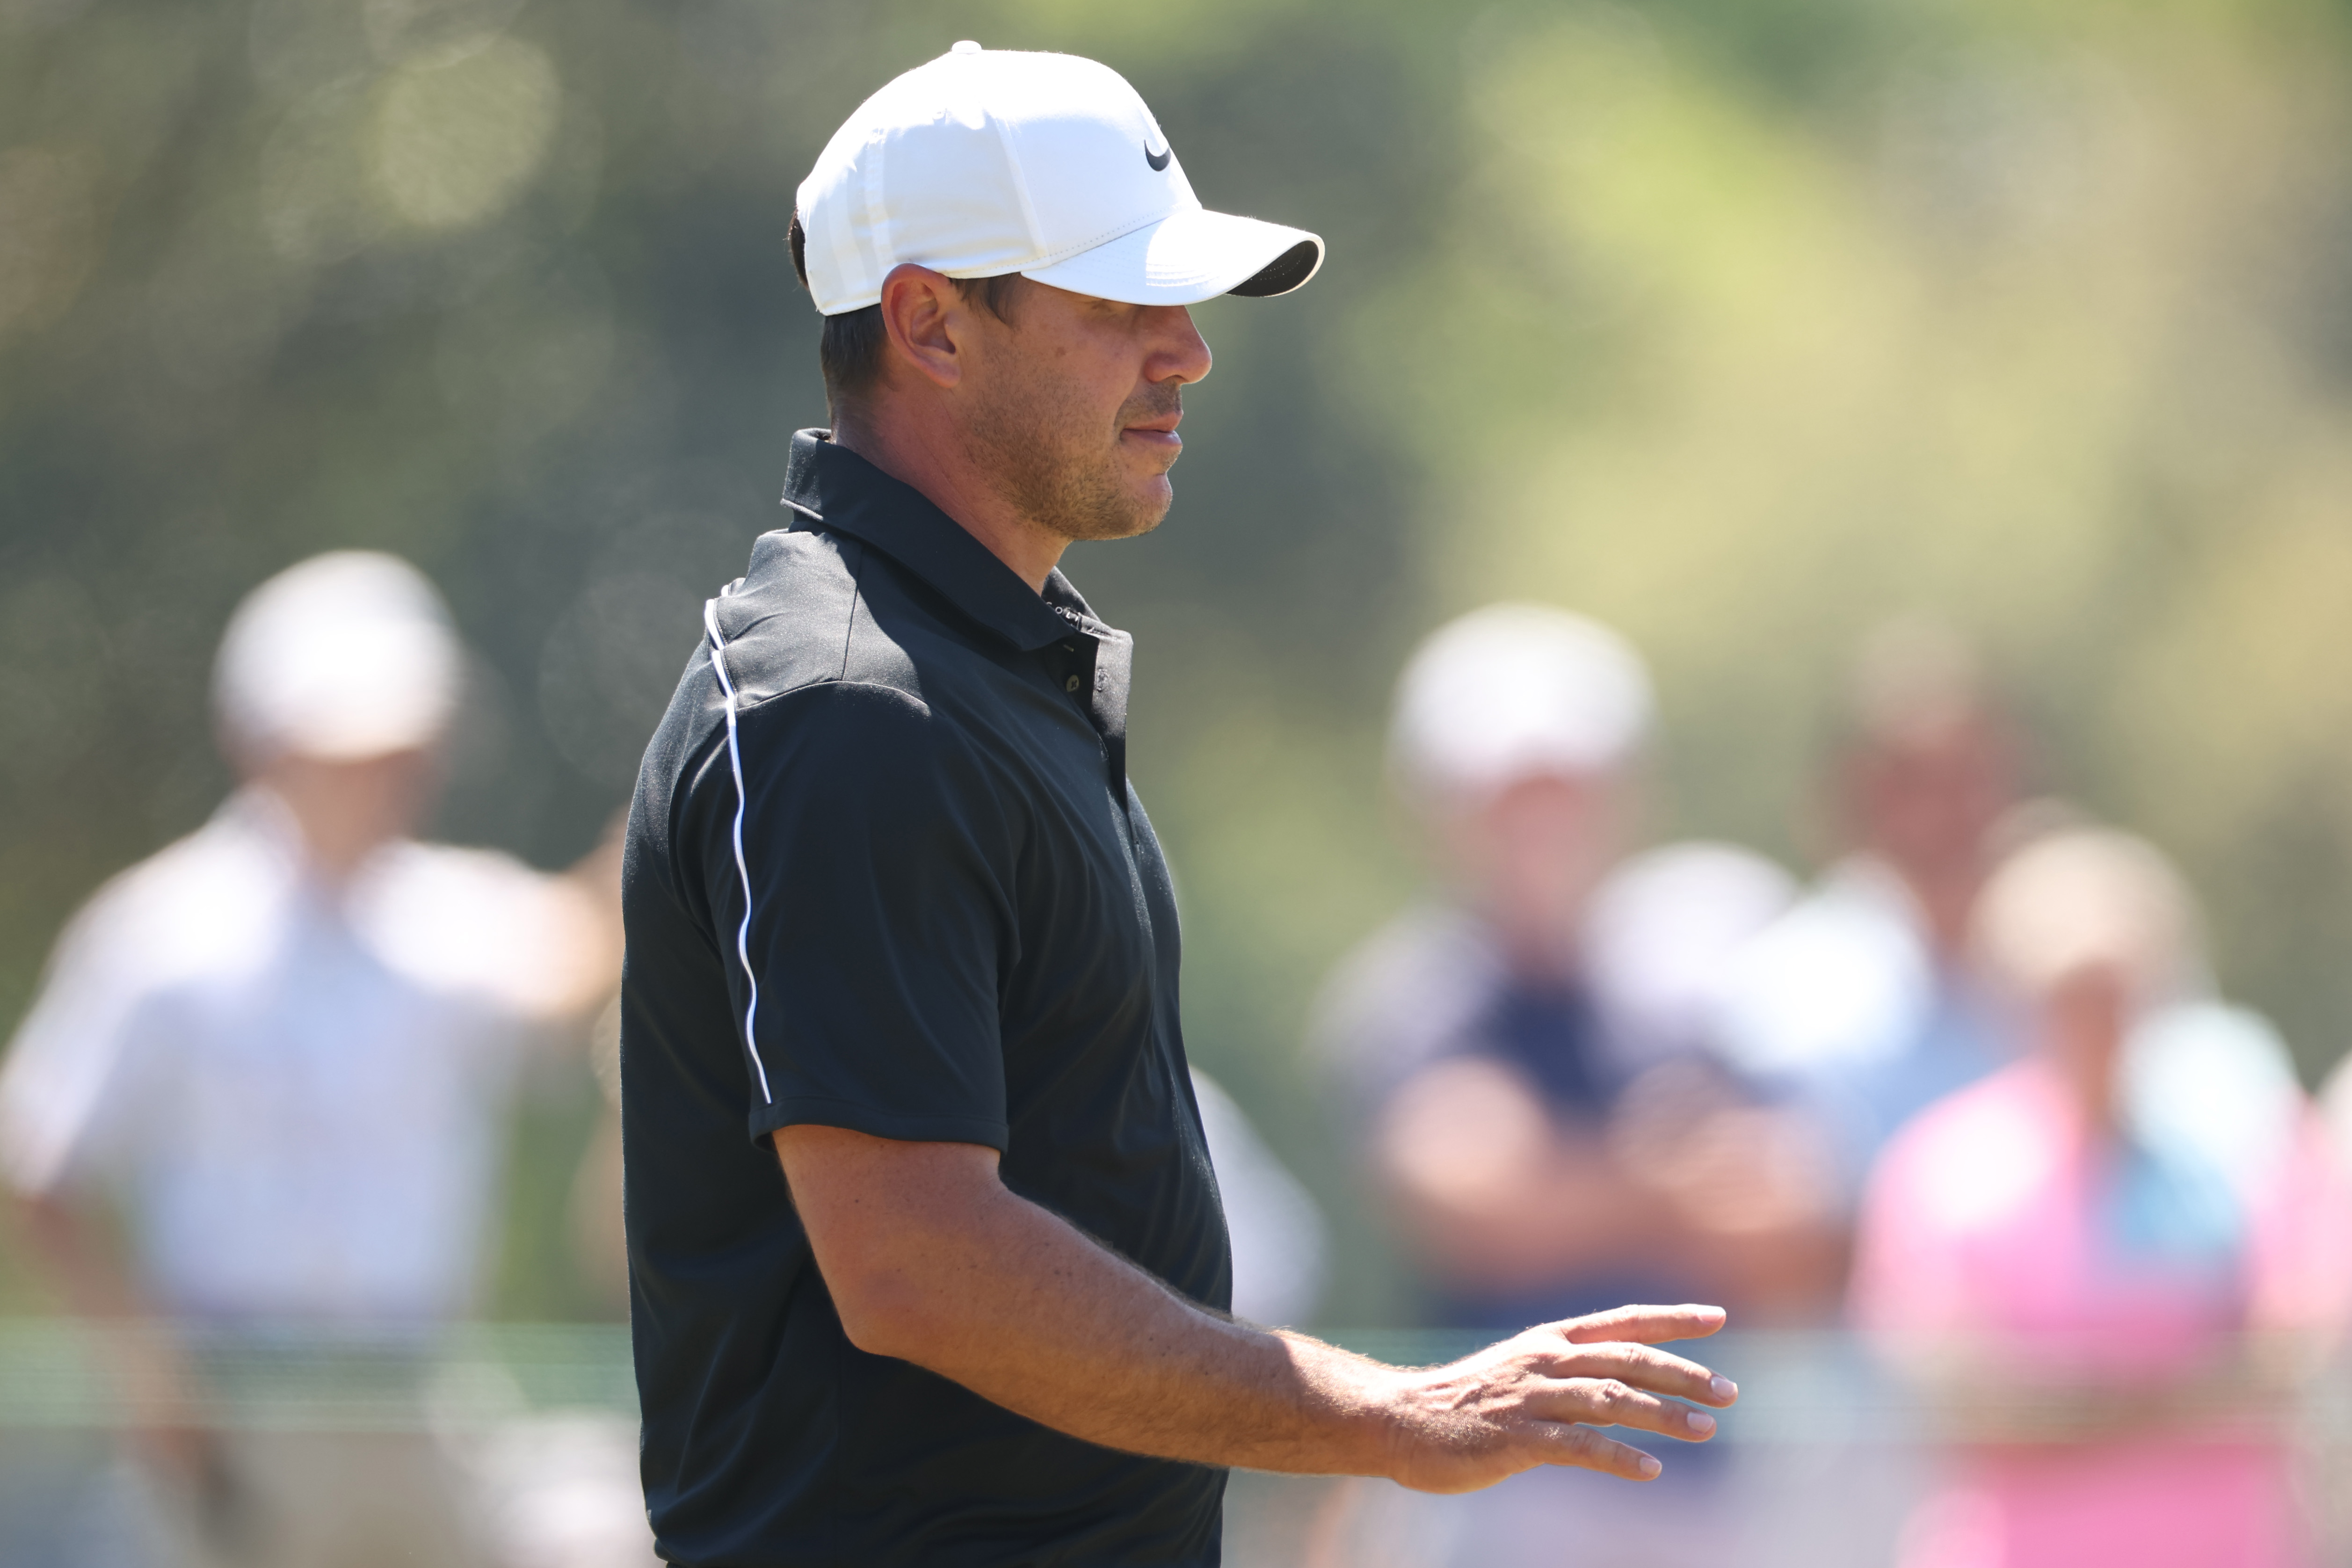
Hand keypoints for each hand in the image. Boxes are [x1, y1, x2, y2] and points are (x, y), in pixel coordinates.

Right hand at [1375, 1304, 1736, 1492]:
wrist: (1398, 1419)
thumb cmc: (1463, 1402)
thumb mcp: (1519, 1371)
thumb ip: (1566, 1372)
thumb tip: (1619, 1385)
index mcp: (1549, 1340)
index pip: (1622, 1321)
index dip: (1672, 1318)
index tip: (1719, 1318)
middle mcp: (1545, 1360)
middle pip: (1628, 1359)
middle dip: (1683, 1374)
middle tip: (1730, 1392)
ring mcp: (1530, 1397)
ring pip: (1610, 1398)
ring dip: (1662, 1414)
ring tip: (1706, 1429)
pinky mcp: (1515, 1437)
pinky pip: (1576, 1445)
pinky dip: (1617, 1456)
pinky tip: (1649, 1470)